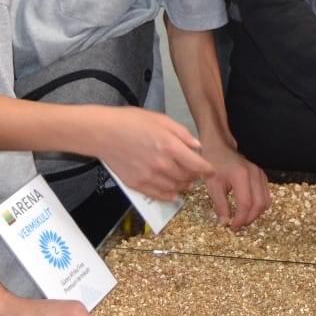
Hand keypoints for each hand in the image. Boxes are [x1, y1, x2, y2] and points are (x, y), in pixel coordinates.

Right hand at [88, 106, 213, 201]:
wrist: (103, 133)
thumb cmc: (132, 121)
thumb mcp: (161, 119)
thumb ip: (182, 134)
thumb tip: (198, 147)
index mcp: (171, 146)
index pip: (197, 165)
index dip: (208, 170)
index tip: (211, 170)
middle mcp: (162, 165)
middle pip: (188, 178)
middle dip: (195, 176)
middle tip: (195, 173)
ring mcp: (149, 177)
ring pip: (175, 188)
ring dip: (184, 186)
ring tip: (185, 181)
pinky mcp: (137, 185)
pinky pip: (159, 196)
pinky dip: (170, 196)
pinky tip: (173, 192)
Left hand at [200, 139, 271, 229]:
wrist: (219, 148)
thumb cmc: (214, 165)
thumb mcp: (213, 186)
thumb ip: (220, 206)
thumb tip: (225, 223)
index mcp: (241, 176)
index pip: (246, 204)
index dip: (240, 219)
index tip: (232, 227)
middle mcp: (255, 175)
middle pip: (259, 204)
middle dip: (249, 219)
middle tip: (237, 226)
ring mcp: (261, 175)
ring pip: (265, 201)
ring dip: (255, 214)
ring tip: (242, 219)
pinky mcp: (262, 176)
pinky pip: (266, 196)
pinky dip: (259, 206)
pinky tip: (247, 209)